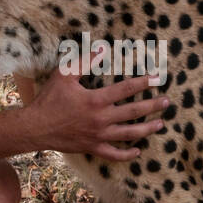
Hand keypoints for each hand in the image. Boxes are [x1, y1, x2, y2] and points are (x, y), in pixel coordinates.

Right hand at [25, 70, 167, 160]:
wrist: (36, 127)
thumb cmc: (49, 99)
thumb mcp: (64, 75)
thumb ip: (84, 61)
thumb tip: (101, 47)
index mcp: (96, 100)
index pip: (126, 89)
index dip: (143, 82)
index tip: (156, 78)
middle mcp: (101, 119)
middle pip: (134, 112)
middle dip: (153, 106)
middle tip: (167, 102)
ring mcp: (99, 136)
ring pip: (129, 134)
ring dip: (147, 129)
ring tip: (160, 124)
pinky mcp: (93, 148)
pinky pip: (114, 155)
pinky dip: (127, 155)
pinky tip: (137, 152)